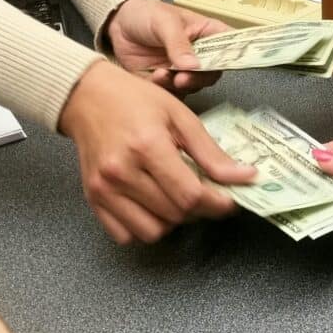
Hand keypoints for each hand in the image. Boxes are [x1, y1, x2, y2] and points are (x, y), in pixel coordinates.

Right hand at [60, 61, 256, 243]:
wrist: (87, 97)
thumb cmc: (135, 101)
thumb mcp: (180, 116)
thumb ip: (211, 152)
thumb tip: (246, 176)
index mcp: (147, 146)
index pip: (190, 195)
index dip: (217, 204)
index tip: (229, 201)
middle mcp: (121, 172)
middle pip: (175, 215)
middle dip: (199, 210)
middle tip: (205, 193)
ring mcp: (103, 190)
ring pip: (152, 232)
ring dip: (173, 221)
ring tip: (176, 197)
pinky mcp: (93, 200)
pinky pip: (126, 235)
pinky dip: (145, 227)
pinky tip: (152, 205)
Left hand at [106, 0, 229, 95]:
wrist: (118, 26)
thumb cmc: (146, 15)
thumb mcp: (164, 22)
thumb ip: (178, 43)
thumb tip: (193, 65)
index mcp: (208, 34)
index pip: (231, 46)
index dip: (235, 57)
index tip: (222, 64)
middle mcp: (201, 54)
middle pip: (213, 73)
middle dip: (199, 78)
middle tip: (182, 78)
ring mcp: (185, 70)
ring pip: (194, 86)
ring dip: (179, 85)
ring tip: (160, 75)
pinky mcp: (169, 83)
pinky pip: (175, 94)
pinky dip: (165, 90)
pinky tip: (153, 78)